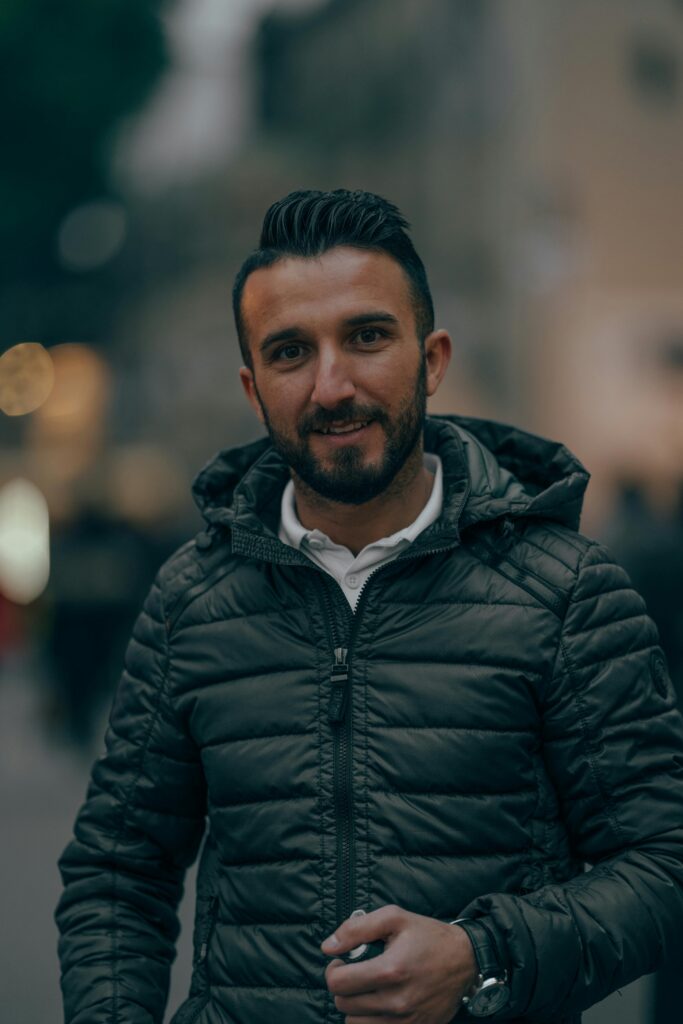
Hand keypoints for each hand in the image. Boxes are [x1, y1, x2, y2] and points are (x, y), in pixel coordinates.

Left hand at [320, 903, 477, 1022]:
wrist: (465, 960)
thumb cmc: (428, 936)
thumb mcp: (394, 918)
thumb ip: (357, 929)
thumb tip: (328, 947)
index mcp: (390, 970)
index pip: (338, 983)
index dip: (333, 970)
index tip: (342, 963)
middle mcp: (396, 1001)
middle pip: (344, 1004)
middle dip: (344, 987)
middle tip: (356, 974)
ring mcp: (406, 1021)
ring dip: (356, 1007)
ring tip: (367, 990)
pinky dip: (371, 1020)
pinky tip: (379, 1004)